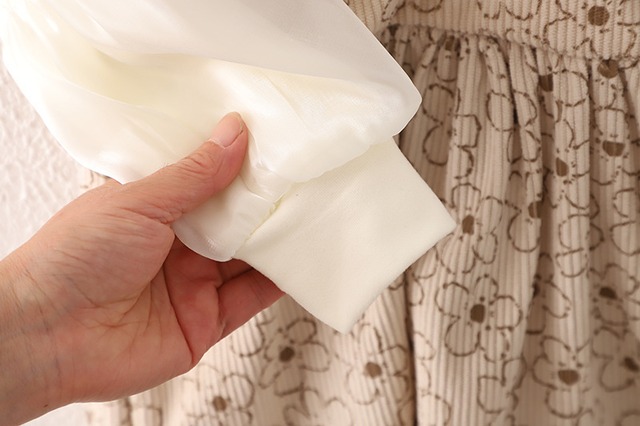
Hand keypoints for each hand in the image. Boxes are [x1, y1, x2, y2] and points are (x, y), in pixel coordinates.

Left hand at [0, 113, 282, 423]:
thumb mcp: (137, 201)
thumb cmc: (74, 258)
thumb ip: (193, 174)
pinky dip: (279, 282)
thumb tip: (234, 133)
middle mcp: (178, 247)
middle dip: (267, 203)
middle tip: (303, 178)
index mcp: (157, 210)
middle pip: (236, 222)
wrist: (49, 335)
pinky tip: (301, 259)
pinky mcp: (206, 321)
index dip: (241, 167)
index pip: (210, 183)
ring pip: (250, 258)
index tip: (274, 147)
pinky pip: (252, 298)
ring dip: (278, 240)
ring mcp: (194, 284)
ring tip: (314, 212)